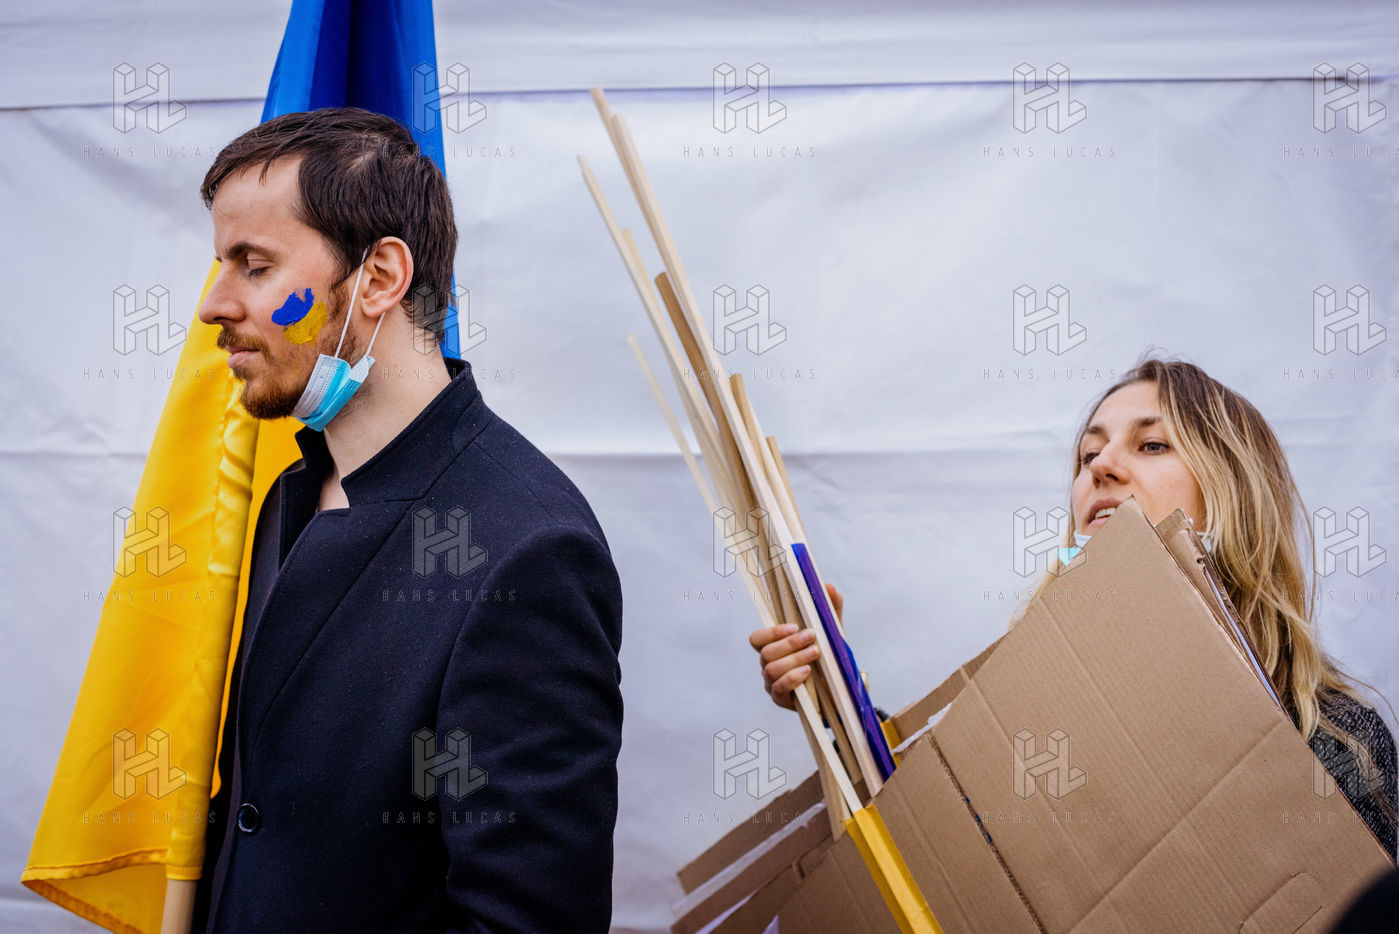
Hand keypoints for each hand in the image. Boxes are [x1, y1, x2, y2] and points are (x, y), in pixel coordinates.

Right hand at [747, 583, 842, 709]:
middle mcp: (769, 665)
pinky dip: (792, 677)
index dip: (771, 632)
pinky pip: (779, 688)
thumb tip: (828, 587)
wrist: (840, 689)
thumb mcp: (833, 632)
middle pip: (766, 652)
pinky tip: (807, 672)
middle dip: (789, 643)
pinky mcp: (781, 699)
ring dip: (794, 658)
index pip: (757, 639)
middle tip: (811, 636)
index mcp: (775, 647)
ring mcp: (773, 683)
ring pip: (771, 668)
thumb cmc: (830, 658)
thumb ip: (831, 608)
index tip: (793, 625)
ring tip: (815, 653)